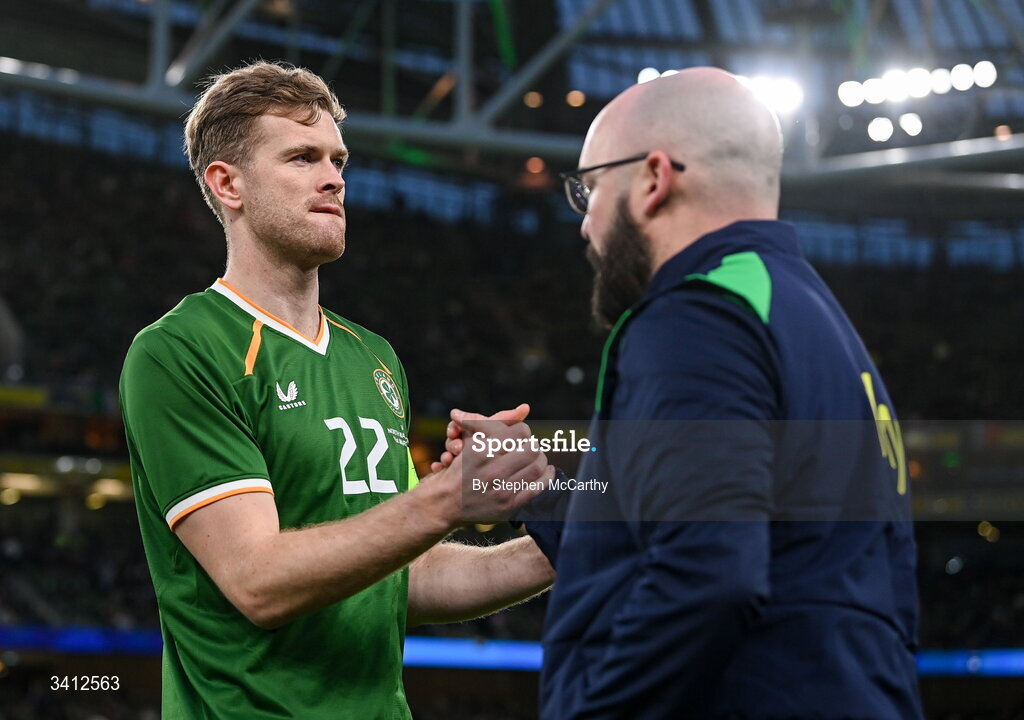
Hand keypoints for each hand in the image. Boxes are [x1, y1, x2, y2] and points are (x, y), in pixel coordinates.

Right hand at [429, 415, 552, 525]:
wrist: (444, 503)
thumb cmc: (459, 467)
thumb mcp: (469, 440)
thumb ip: (494, 423)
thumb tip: (525, 408)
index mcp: (482, 451)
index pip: (520, 432)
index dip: (522, 431)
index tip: (519, 435)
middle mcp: (491, 471)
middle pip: (532, 448)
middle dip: (533, 444)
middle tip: (529, 445)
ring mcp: (501, 490)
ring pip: (537, 467)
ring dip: (541, 459)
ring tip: (537, 457)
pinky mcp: (508, 506)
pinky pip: (537, 488)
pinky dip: (547, 477)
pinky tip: (546, 471)